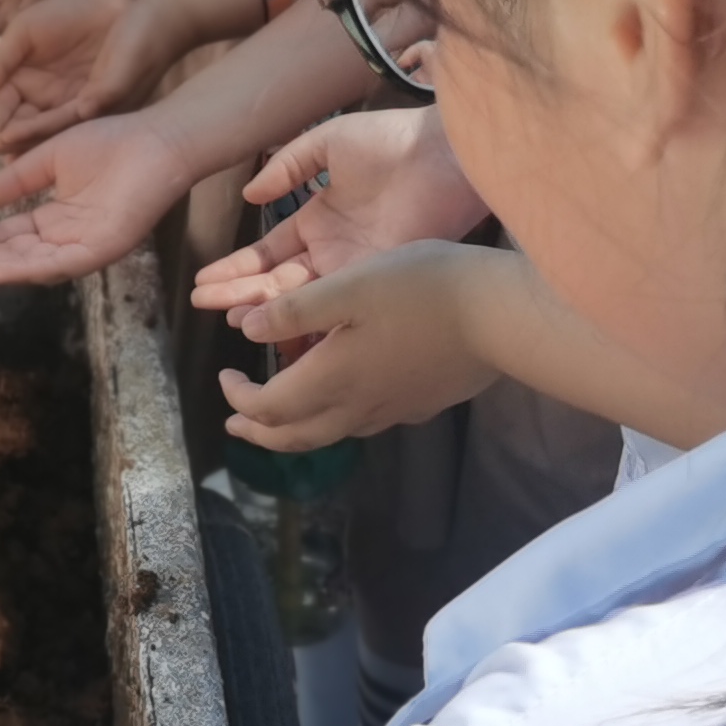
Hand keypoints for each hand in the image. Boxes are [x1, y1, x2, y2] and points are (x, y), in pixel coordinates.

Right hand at [0, 0, 195, 156]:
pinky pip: (74, 116)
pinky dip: (55, 125)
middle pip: (27, 127)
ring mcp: (76, 102)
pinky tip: (39, 129)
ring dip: (31, 142)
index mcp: (29, 84)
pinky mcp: (101, 99)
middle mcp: (52, 100)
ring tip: (14, 156)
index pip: (7, 110)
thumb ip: (1, 59)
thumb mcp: (24, 31)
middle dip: (13, 144)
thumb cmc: (67, 9)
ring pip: (49, 128)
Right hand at [0, 113, 195, 287]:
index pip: (7, 236)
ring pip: (32, 266)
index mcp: (55, 220)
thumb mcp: (49, 159)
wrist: (157, 138)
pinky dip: (29, 271)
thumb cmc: (112, 141)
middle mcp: (67, 239)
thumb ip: (17, 180)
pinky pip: (62, 266)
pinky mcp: (105, 248)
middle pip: (13, 255)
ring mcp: (86, 247)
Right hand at [188, 111, 487, 311]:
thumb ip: (287, 168)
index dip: (235, 268)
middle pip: (275, 281)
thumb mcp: (327, 144)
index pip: (267, 253)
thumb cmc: (390, 141)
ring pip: (298, 299)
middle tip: (202, 304)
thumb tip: (250, 194)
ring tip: (227, 316)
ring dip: (263, 307)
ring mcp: (352, 270)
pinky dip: (305, 317)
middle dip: (237, 293)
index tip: (203, 282)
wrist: (440, 154)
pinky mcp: (374, 281)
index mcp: (317, 221)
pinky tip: (278, 327)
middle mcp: (331, 252)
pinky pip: (333, 306)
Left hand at [219, 243, 501, 449]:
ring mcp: (394, 410)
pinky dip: (337, 418)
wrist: (501, 316)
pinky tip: (345, 395)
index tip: (224, 374)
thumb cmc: (422, 290)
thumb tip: (246, 330)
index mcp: (332, 379)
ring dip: (296, 430)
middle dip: (258, 432)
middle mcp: (359, 407)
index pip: (268, 409)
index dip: (238, 398)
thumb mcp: (348, 287)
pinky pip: (367, 422)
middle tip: (236, 422)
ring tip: (282, 415)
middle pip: (295, 438)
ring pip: (331, 435)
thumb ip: (293, 311)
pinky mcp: (423, 403)